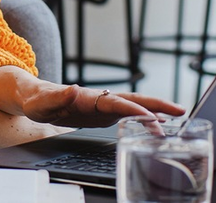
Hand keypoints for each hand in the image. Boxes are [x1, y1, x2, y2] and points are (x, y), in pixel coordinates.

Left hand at [20, 82, 185, 127]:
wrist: (36, 97)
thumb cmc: (38, 100)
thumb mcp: (43, 101)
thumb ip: (58, 97)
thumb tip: (72, 90)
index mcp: (88, 97)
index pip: (116, 103)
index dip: (133, 111)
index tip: (152, 117)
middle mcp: (100, 99)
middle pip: (133, 100)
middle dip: (156, 105)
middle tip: (180, 111)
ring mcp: (104, 106)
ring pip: (134, 107)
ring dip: (155, 112)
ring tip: (178, 120)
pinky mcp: (103, 113)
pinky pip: (128, 116)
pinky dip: (145, 119)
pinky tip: (158, 126)